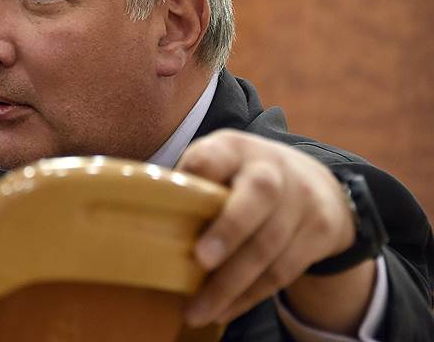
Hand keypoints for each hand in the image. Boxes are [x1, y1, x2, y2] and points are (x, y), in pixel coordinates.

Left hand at [176, 130, 358, 327]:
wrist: (315, 184)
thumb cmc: (241, 178)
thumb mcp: (217, 164)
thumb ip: (189, 183)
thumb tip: (140, 219)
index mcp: (235, 148)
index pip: (217, 154)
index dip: (202, 169)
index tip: (181, 192)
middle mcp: (273, 169)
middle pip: (258, 196)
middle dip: (229, 230)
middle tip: (199, 260)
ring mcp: (303, 200)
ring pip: (270, 245)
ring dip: (232, 284)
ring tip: (199, 310)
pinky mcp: (320, 232)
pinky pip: (284, 271)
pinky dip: (250, 296)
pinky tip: (224, 311)